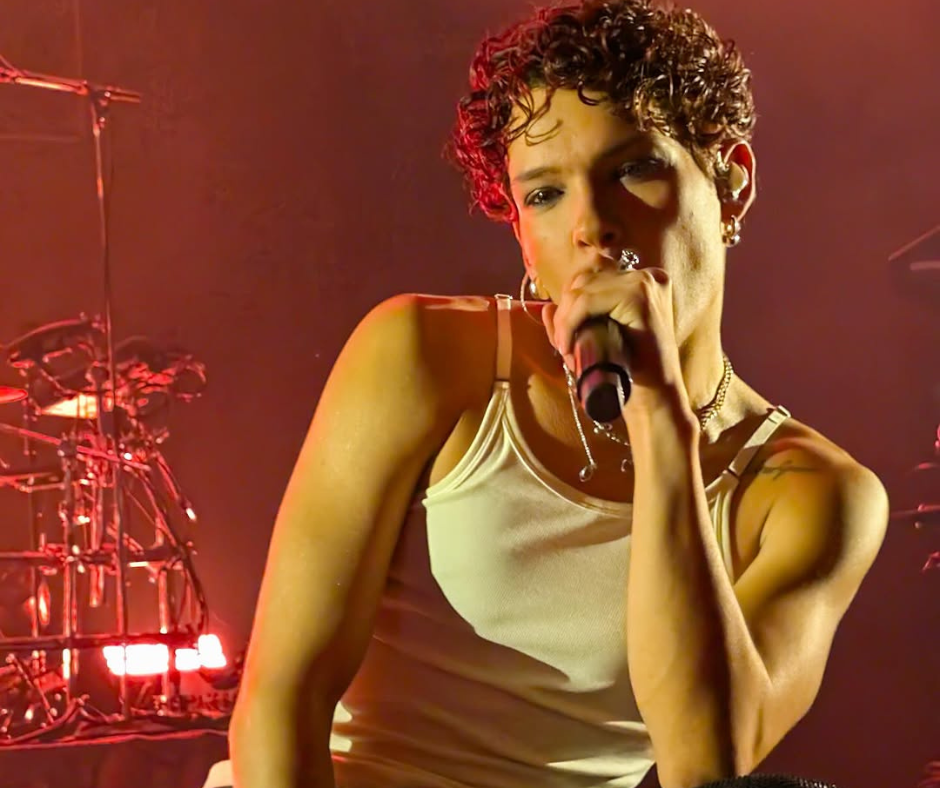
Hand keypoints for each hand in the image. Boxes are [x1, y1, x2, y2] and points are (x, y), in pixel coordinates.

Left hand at [540, 266, 688, 412]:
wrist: (654, 396)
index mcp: (640, 281)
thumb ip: (573, 322)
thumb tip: (547, 308)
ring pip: (583, 289)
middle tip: (561, 344)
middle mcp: (646, 276)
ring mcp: (644, 283)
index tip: (563, 334)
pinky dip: (569, 324)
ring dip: (564, 320)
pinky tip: (568, 346)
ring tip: (565, 347)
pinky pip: (587, 302)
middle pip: (584, 278)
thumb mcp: (598, 340)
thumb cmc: (628, 370)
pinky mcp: (638, 296)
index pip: (592, 275)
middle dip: (564, 311)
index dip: (570, 302)